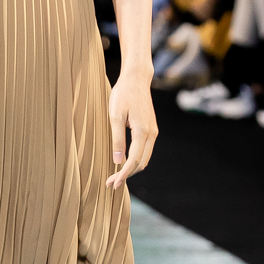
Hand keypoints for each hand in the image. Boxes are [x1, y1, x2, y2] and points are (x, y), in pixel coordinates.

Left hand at [106, 68, 156, 189]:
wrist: (136, 79)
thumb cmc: (123, 94)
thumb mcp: (115, 116)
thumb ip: (117, 139)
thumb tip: (118, 160)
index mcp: (143, 132)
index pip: (134, 160)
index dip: (123, 174)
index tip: (113, 184)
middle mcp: (151, 134)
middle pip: (141, 163)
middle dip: (126, 175)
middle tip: (110, 183)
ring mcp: (153, 132)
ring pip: (144, 158)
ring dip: (131, 169)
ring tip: (115, 175)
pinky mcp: (150, 129)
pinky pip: (145, 151)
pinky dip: (135, 160)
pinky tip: (123, 163)